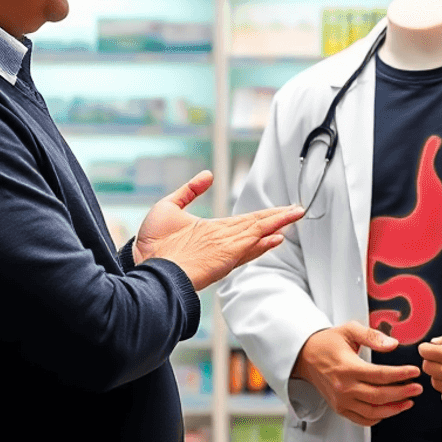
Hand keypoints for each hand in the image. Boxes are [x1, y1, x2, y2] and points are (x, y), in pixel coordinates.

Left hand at [134, 171, 303, 291]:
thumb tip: (207, 175)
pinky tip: (278, 236)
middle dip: (278, 218)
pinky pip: (249, 245)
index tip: (280, 210)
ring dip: (277, 224)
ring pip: (256, 234)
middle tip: (298, 210)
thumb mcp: (169, 207)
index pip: (245, 221)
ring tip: (296, 215)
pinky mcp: (223, 256)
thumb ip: (190, 190)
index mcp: (213, 231)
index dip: (264, 215)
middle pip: (256, 226)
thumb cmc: (151, 245)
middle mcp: (222, 241)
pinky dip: (264, 241)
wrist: (143, 266)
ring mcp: (224, 249)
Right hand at [292, 323, 422, 426]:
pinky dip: (378, 417)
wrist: (305, 355)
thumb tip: (393, 345)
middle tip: (417, 387)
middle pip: (379, 395)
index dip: (400, 374)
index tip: (414, 371)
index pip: (380, 375)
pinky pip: (362, 419)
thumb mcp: (349, 330)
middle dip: (403, 392)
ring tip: (409, 401)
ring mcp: (341, 401)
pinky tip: (390, 409)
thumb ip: (372, 336)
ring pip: (373, 412)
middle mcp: (344, 387)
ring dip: (394, 408)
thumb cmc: (327, 342)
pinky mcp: (339, 408)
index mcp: (347, 368)